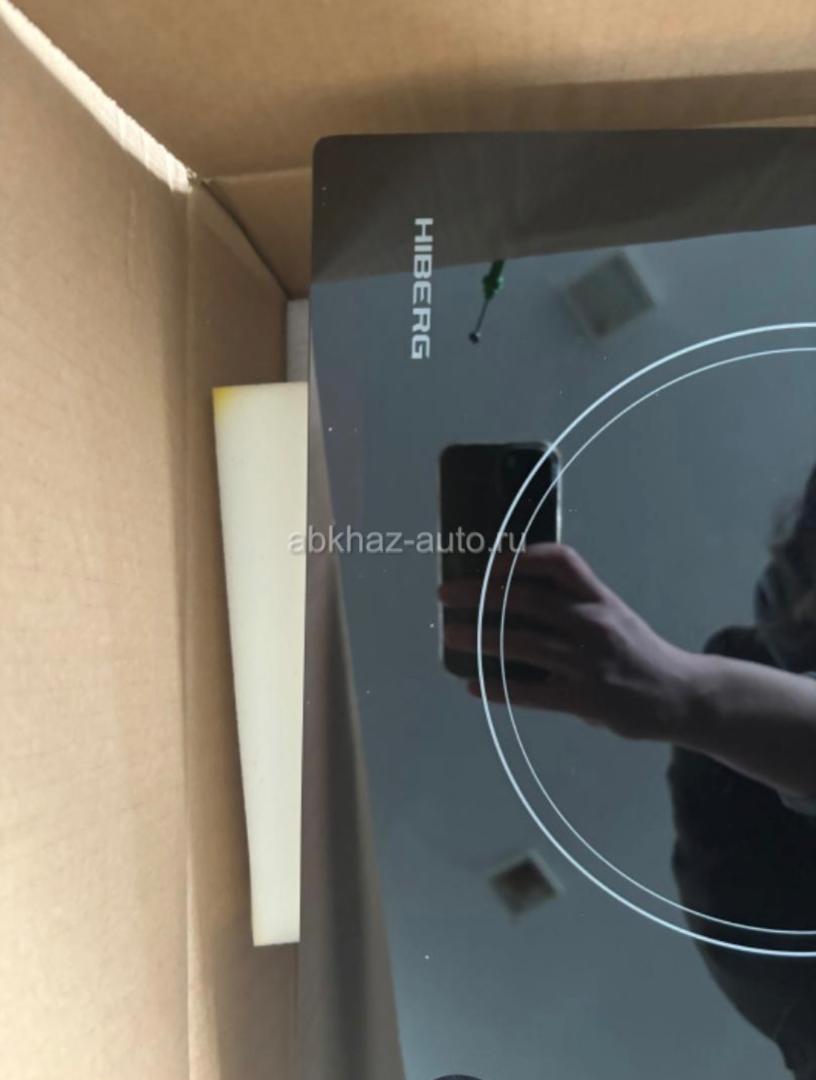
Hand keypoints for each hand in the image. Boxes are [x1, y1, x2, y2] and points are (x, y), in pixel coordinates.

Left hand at [440, 543, 696, 741]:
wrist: (682, 696)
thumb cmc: (638, 654)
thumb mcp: (614, 616)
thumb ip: (574, 607)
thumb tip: (513, 599)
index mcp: (601, 598)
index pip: (560, 562)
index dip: (520, 557)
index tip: (489, 560)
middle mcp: (594, 623)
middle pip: (527, 597)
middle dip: (479, 593)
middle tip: (446, 595)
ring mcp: (588, 661)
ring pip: (520, 641)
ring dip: (478, 636)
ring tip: (450, 635)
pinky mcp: (583, 698)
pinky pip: (529, 691)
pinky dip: (496, 686)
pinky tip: (473, 684)